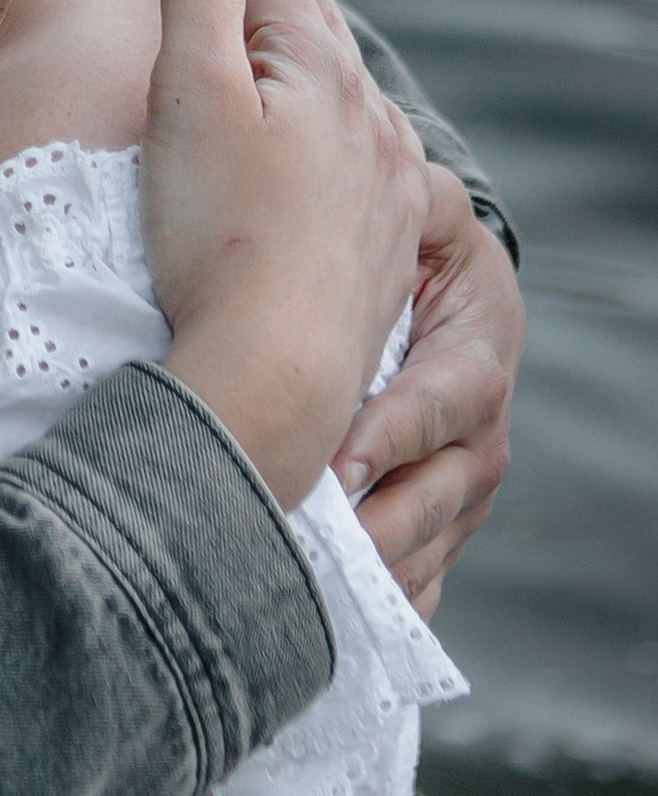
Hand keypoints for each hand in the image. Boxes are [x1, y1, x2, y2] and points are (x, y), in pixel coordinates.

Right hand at [141, 0, 431, 507]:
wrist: (276, 372)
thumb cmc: (219, 232)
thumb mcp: (191, 91)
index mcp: (324, 69)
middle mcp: (375, 118)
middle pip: (315, 32)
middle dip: (261, 3)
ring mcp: (392, 186)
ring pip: (346, 101)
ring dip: (301, 73)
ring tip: (255, 71)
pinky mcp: (390, 248)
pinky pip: (364, 167)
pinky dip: (328, 143)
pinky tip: (310, 165)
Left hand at [333, 167, 521, 615]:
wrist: (420, 305)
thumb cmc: (399, 254)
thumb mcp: (416, 213)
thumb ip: (404, 196)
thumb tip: (395, 176)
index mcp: (480, 346)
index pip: (451, 397)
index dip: (399, 430)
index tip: (343, 463)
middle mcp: (482, 427)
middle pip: (445, 492)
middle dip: (383, 524)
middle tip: (315, 546)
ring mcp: (461, 486)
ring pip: (430, 544)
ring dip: (377, 571)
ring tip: (314, 589)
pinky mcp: (436, 528)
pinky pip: (420, 580)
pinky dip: (383, 603)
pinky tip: (337, 618)